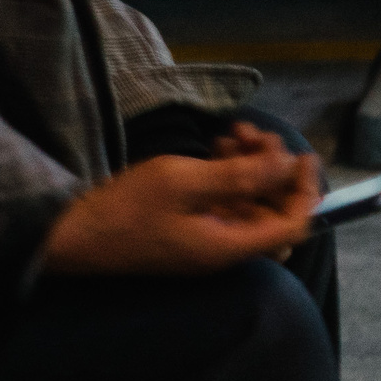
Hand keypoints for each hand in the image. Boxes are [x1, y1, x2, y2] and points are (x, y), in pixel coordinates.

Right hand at [44, 125, 316, 274]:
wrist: (75, 236)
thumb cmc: (126, 209)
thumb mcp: (183, 182)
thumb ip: (240, 175)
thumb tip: (286, 164)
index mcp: (233, 246)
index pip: (294, 224)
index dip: (305, 189)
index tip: (301, 154)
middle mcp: (228, 248)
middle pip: (275, 212)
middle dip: (274, 171)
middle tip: (254, 135)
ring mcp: (210, 240)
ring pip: (251, 204)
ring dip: (251, 168)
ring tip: (233, 132)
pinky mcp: (193, 229)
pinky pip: (226, 203)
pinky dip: (229, 176)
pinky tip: (217, 148)